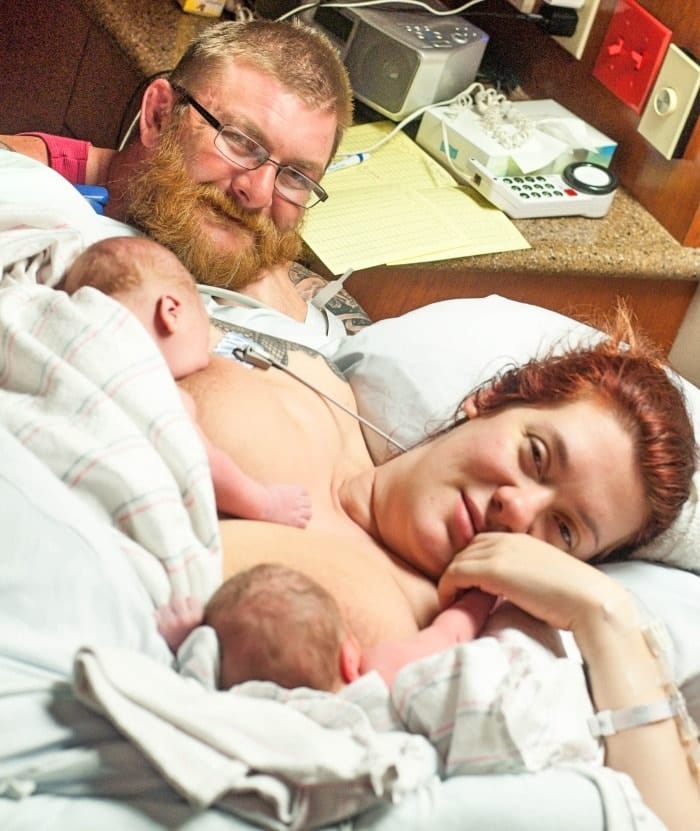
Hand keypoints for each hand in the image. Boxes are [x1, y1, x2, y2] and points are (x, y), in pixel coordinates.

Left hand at [155, 595, 204, 651]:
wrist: (183, 665)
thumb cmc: (190, 644)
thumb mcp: (200, 627)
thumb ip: (196, 612)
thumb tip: (187, 597)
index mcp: (197, 618)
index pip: (191, 599)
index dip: (188, 606)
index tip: (188, 615)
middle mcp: (184, 619)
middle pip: (177, 599)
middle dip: (176, 607)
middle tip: (177, 619)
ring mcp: (170, 624)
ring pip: (164, 607)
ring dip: (165, 614)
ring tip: (169, 626)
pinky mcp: (158, 629)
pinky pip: (155, 615)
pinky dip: (156, 620)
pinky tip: (162, 630)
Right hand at [262, 484, 311, 527]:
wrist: (260, 504)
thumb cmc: (261, 497)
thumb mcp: (272, 490)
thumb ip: (280, 492)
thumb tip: (278, 496)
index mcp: (293, 490)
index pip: (304, 492)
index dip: (300, 497)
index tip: (294, 502)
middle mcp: (297, 499)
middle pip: (308, 503)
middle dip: (303, 507)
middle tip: (294, 512)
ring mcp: (297, 510)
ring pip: (309, 513)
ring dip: (304, 516)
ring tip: (294, 520)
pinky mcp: (295, 521)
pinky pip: (304, 524)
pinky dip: (300, 525)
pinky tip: (292, 525)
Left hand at [437, 532, 622, 633]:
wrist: (590, 601)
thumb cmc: (574, 599)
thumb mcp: (544, 577)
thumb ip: (524, 575)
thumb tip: (513, 592)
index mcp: (520, 539)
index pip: (481, 544)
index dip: (471, 564)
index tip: (470, 588)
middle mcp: (506, 540)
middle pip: (466, 550)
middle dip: (459, 571)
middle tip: (458, 597)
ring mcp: (498, 552)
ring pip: (456, 561)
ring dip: (451, 582)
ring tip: (455, 604)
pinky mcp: (492, 569)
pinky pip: (454, 574)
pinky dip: (447, 589)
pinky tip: (452, 606)